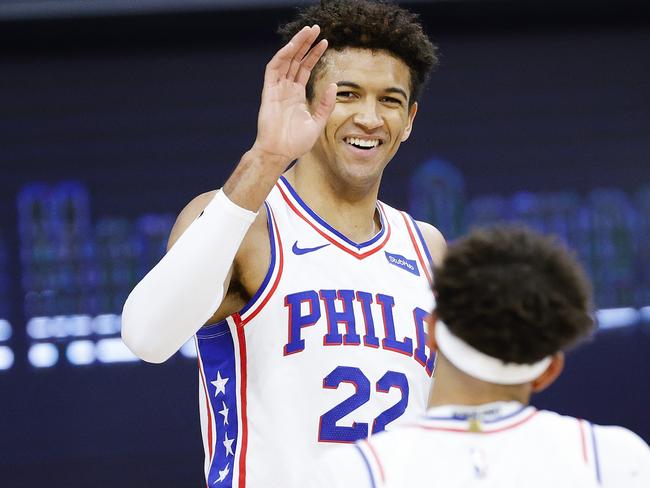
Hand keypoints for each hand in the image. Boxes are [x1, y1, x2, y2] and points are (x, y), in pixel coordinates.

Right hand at [252, 25, 336, 164]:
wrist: (279, 153)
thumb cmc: (296, 143)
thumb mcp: (318, 122)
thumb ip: (326, 104)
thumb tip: (333, 85)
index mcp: (296, 95)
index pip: (305, 69)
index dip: (314, 55)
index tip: (325, 42)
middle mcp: (286, 89)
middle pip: (296, 60)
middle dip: (305, 44)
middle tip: (316, 28)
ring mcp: (276, 90)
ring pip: (285, 61)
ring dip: (295, 45)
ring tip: (306, 32)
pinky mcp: (268, 93)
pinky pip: (273, 70)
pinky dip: (281, 57)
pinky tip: (291, 47)